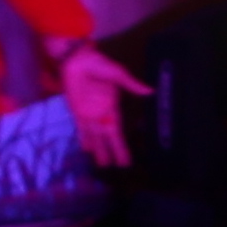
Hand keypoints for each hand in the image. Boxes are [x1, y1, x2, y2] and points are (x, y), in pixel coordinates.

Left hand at [61, 43, 142, 168]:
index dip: (121, 146)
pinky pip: (80, 129)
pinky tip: (86, 150)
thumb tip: (150, 91)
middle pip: (107, 138)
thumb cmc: (97, 64)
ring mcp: (88, 114)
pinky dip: (83, 139)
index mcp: (112, 107)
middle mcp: (101, 114)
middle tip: (117, 167)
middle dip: (112, 152)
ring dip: (98, 150)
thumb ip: (131, 84)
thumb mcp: (116, 73)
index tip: (126, 159)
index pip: (117, 131)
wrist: (76, 59)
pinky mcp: (76, 111)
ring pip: (94, 137)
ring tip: (103, 164)